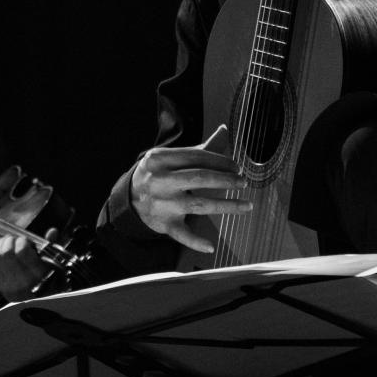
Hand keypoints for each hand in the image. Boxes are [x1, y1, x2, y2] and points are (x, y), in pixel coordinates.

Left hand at [0, 228, 57, 301]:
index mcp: (38, 275)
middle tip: (16, 239)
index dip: (22, 241)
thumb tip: (53, 230)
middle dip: (10, 240)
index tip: (27, 241)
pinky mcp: (0, 286)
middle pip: (7, 253)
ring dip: (1, 244)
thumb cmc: (49, 279)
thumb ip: (51, 247)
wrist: (38, 303)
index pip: (22, 251)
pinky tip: (0, 246)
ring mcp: (9, 285)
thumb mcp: (53, 264)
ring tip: (8, 240)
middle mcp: (22, 281)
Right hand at [130, 125, 251, 253]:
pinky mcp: (163, 223)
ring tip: (246, 205)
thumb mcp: (171, 157)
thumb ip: (199, 148)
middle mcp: (160, 180)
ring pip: (198, 205)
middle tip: (243, 182)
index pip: (197, 157)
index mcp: (161, 159)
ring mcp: (162, 203)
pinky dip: (195, 242)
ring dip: (226, 206)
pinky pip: (181, 234)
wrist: (130, 197)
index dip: (220, 161)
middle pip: (199, 178)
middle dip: (225, 180)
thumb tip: (224, 130)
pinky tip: (210, 246)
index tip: (236, 167)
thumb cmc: (159, 173)